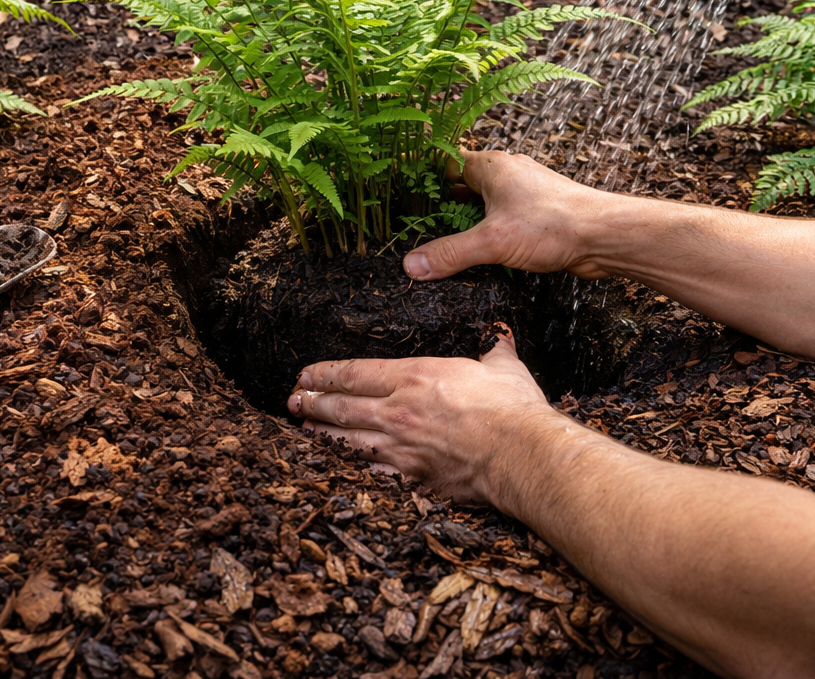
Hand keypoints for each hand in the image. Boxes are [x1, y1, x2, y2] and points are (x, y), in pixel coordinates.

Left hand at [286, 327, 562, 508]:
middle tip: (293, 400)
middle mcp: (398, 411)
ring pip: (346, 440)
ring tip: (302, 429)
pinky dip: (346, 468)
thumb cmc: (513, 409)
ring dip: (320, 433)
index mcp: (415, 376)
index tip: (306, 373)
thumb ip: (495, 350)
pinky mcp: (411, 478)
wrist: (521, 455)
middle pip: (341, 406)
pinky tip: (334, 466)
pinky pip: (368, 472)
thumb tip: (502, 337)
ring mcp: (401, 447)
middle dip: (312, 402)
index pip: (355, 372)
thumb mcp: (504, 367)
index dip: (325, 373)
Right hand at [405, 150, 609, 280]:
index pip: (448, 161)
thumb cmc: (554, 223)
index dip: (425, 173)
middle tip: (416, 219)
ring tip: (441, 236)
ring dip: (467, 218)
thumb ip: (450, 253)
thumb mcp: (493, 241)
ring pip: (485, 202)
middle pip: (465, 182)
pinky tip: (480, 248)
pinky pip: (503, 218)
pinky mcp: (538, 214)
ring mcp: (525, 194)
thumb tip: (412, 265)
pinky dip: (488, 230)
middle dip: (442, 200)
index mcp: (493, 167)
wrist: (604, 236)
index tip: (404, 187)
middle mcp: (508, 174)